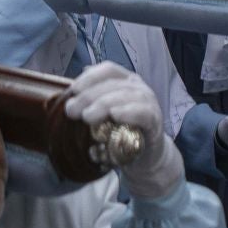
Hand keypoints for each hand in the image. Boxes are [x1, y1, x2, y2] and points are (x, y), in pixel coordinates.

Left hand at [64, 62, 179, 198]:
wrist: (148, 157)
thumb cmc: (124, 131)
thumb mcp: (105, 115)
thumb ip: (91, 102)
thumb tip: (72, 91)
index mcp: (125, 81)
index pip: (108, 70)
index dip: (90, 77)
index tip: (73, 90)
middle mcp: (138, 87)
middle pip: (113, 84)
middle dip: (89, 96)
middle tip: (72, 110)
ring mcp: (148, 102)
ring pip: (126, 96)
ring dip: (104, 103)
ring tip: (87, 116)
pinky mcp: (155, 121)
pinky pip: (143, 113)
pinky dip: (128, 112)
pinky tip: (115, 115)